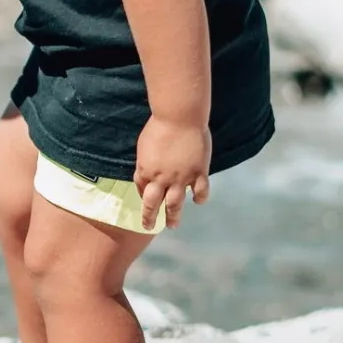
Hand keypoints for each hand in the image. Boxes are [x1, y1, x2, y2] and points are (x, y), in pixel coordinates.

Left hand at [134, 116, 211, 230]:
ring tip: (173, 225)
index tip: (145, 198)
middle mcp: (162, 178)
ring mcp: (181, 178)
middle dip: (151, 218)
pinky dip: (200, 198)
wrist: (179, 117)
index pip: (142, 189)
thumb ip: (145, 163)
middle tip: (150, 226)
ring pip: (176, 204)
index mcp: (146, 170)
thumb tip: (146, 174)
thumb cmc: (158, 127)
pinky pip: (200, 192)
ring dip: (173, 216)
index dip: (143, 194)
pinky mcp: (199, 172)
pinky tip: (198, 200)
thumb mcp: (144, 146)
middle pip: (154, 204)